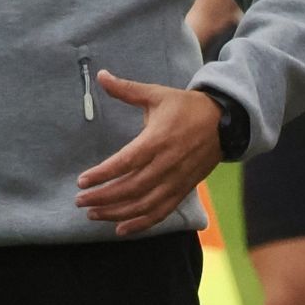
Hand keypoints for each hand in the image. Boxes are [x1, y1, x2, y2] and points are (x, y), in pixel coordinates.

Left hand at [75, 71, 220, 236]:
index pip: (126, 162)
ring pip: (144, 204)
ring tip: (93, 214)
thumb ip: (126, 89)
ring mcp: (177, 180)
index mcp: (158, 139)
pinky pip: (161, 212)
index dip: (103, 174)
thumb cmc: (185, 107)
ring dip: (117, 213)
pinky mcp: (184, 190)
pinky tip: (121, 229)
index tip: (82, 181)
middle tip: (80, 201)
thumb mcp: (156, 94)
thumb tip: (100, 75)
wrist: (224, 122)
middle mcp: (167, 164)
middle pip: (132, 188)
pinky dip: (141, 224)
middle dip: (103, 197)